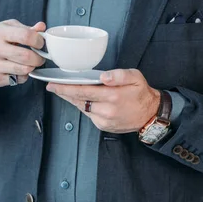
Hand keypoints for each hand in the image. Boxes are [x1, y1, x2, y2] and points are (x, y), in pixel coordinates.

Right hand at [0, 19, 46, 86]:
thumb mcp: (6, 28)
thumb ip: (25, 28)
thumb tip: (41, 27)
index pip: (26, 36)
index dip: (38, 41)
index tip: (40, 43)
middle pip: (26, 56)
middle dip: (39, 58)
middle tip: (40, 57)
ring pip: (24, 69)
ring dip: (32, 67)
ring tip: (31, 63)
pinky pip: (18, 79)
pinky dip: (23, 76)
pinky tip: (19, 70)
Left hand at [46, 68, 160, 133]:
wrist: (150, 114)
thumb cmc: (141, 93)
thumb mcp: (135, 77)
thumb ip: (119, 75)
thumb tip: (103, 77)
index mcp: (112, 96)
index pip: (83, 91)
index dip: (66, 88)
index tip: (54, 84)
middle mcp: (106, 110)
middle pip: (79, 101)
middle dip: (64, 93)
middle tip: (52, 87)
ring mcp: (104, 120)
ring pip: (82, 108)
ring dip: (72, 100)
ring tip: (63, 91)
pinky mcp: (103, 126)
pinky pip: (89, 115)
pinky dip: (84, 107)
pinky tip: (81, 100)